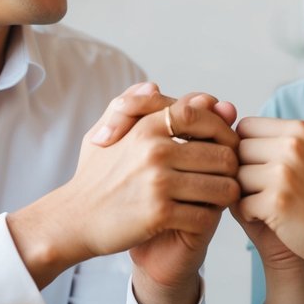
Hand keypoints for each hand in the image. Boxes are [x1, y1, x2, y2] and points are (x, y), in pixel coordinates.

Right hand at [7, 91, 238, 297]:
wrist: (73, 218)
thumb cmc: (94, 176)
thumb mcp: (104, 132)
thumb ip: (132, 105)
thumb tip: (155, 84)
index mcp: (147, 126)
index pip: (203, 115)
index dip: (223, 131)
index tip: (223, 146)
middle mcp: (154, 149)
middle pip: (223, 154)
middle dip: (230, 168)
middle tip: (225, 178)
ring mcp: (158, 182)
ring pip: (222, 186)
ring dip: (224, 195)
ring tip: (215, 198)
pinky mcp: (160, 213)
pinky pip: (206, 215)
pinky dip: (208, 219)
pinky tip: (198, 217)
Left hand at [235, 117, 303, 277]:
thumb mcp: (296, 157)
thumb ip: (261, 144)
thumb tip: (214, 130)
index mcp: (298, 129)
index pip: (245, 126)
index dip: (246, 150)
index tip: (263, 169)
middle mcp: (293, 144)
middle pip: (236, 150)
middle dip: (244, 172)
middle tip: (268, 190)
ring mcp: (286, 172)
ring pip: (235, 176)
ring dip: (245, 194)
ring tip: (270, 203)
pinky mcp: (277, 200)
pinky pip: (239, 202)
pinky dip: (249, 214)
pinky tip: (272, 219)